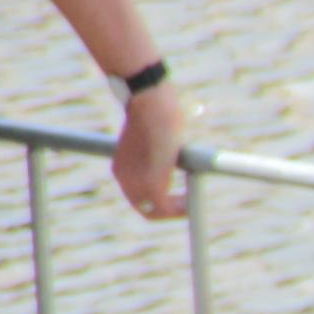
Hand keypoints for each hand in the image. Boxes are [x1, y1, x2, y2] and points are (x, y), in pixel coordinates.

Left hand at [112, 80, 187, 221]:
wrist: (149, 102)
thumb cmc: (154, 109)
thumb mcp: (155, 134)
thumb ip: (160, 147)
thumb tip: (175, 146)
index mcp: (122, 166)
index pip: (137, 194)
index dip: (158, 199)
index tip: (178, 196)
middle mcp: (124, 177)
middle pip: (144, 208)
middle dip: (168, 210)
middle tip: (187, 204)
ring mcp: (136, 181)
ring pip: (153, 211)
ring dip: (174, 210)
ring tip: (191, 203)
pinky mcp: (151, 183)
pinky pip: (164, 208)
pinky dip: (179, 209)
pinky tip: (191, 202)